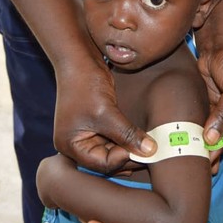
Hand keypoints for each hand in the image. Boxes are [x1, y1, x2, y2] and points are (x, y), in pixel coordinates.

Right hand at [53, 56, 155, 173]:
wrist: (79, 58)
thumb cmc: (85, 84)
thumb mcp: (107, 113)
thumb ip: (127, 134)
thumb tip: (151, 151)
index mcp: (70, 146)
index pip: (101, 164)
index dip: (124, 160)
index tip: (145, 152)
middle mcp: (77, 144)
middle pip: (107, 161)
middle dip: (129, 156)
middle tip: (152, 152)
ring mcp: (87, 134)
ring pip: (113, 150)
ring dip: (130, 148)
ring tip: (150, 145)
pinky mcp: (97, 125)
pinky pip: (115, 139)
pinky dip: (127, 138)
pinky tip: (143, 137)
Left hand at [196, 38, 222, 150]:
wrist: (218, 39)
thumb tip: (212, 140)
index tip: (208, 155)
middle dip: (216, 147)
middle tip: (198, 160)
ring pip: (219, 133)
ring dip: (207, 142)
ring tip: (193, 155)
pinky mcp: (217, 105)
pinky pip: (209, 123)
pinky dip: (201, 132)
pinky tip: (190, 142)